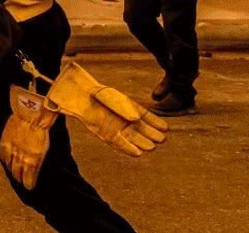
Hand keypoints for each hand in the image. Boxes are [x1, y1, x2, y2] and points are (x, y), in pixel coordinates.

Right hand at [0, 86, 58, 189]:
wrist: (31, 113)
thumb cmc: (42, 129)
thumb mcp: (45, 147)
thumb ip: (38, 159)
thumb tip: (35, 167)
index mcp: (34, 159)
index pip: (29, 177)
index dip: (28, 183)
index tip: (29, 187)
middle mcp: (22, 157)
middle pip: (18, 172)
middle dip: (20, 178)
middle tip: (21, 181)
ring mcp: (12, 149)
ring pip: (10, 165)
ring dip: (12, 170)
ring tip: (13, 174)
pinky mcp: (5, 141)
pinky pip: (3, 155)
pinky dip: (5, 160)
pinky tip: (6, 162)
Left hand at [44, 62, 167, 156]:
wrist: (82, 97)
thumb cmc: (100, 95)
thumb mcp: (114, 99)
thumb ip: (124, 108)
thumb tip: (135, 119)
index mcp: (131, 109)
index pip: (147, 117)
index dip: (156, 123)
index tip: (166, 129)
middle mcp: (126, 120)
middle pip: (142, 130)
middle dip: (152, 135)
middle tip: (161, 139)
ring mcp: (117, 128)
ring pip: (132, 138)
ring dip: (142, 143)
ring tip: (152, 147)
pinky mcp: (107, 134)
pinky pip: (119, 143)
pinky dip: (127, 148)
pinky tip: (137, 153)